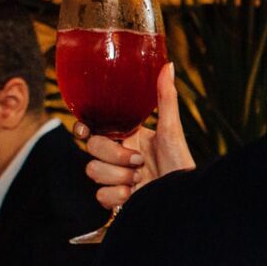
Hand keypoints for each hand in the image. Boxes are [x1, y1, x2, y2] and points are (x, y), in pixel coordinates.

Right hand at [77, 63, 193, 209]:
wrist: (183, 199)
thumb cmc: (181, 164)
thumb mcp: (173, 130)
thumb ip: (166, 98)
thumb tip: (168, 66)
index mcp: (129, 135)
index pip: (95, 127)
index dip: (83, 126)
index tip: (84, 128)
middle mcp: (119, 154)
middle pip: (91, 147)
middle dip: (113, 155)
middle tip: (138, 162)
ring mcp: (115, 176)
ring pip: (92, 170)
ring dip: (118, 176)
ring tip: (140, 179)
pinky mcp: (114, 198)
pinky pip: (99, 195)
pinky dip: (117, 195)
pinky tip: (134, 195)